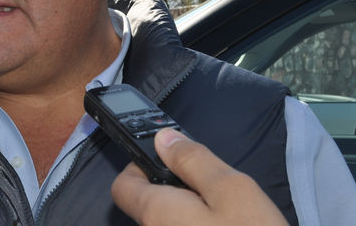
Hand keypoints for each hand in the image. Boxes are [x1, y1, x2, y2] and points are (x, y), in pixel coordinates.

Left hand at [111, 128, 287, 225]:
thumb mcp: (232, 189)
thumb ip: (193, 160)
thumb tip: (161, 138)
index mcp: (156, 213)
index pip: (122, 186)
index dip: (141, 166)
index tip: (171, 162)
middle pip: (147, 206)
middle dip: (173, 191)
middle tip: (211, 189)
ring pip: (167, 225)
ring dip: (187, 214)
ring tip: (226, 214)